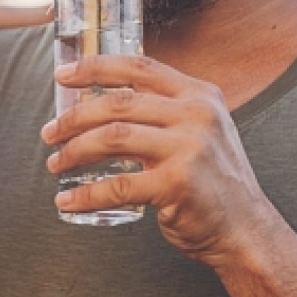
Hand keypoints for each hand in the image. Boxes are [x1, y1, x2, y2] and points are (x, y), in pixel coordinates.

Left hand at [41, 55, 274, 263]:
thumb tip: (103, 102)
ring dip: (73, 151)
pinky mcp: (177, 184)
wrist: (246, 229)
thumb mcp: (201, 131)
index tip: (62, 76)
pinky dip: (85, 194)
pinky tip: (67, 200)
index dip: (94, 68)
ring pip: (112, 137)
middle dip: (73, 117)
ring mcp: (189, 148)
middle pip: (117, 102)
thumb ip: (166, 112)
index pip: (138, 67)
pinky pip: (117, 185)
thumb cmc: (214, 182)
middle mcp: (196, 114)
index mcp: (198, 95)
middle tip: (50, 133)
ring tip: (55, 163)